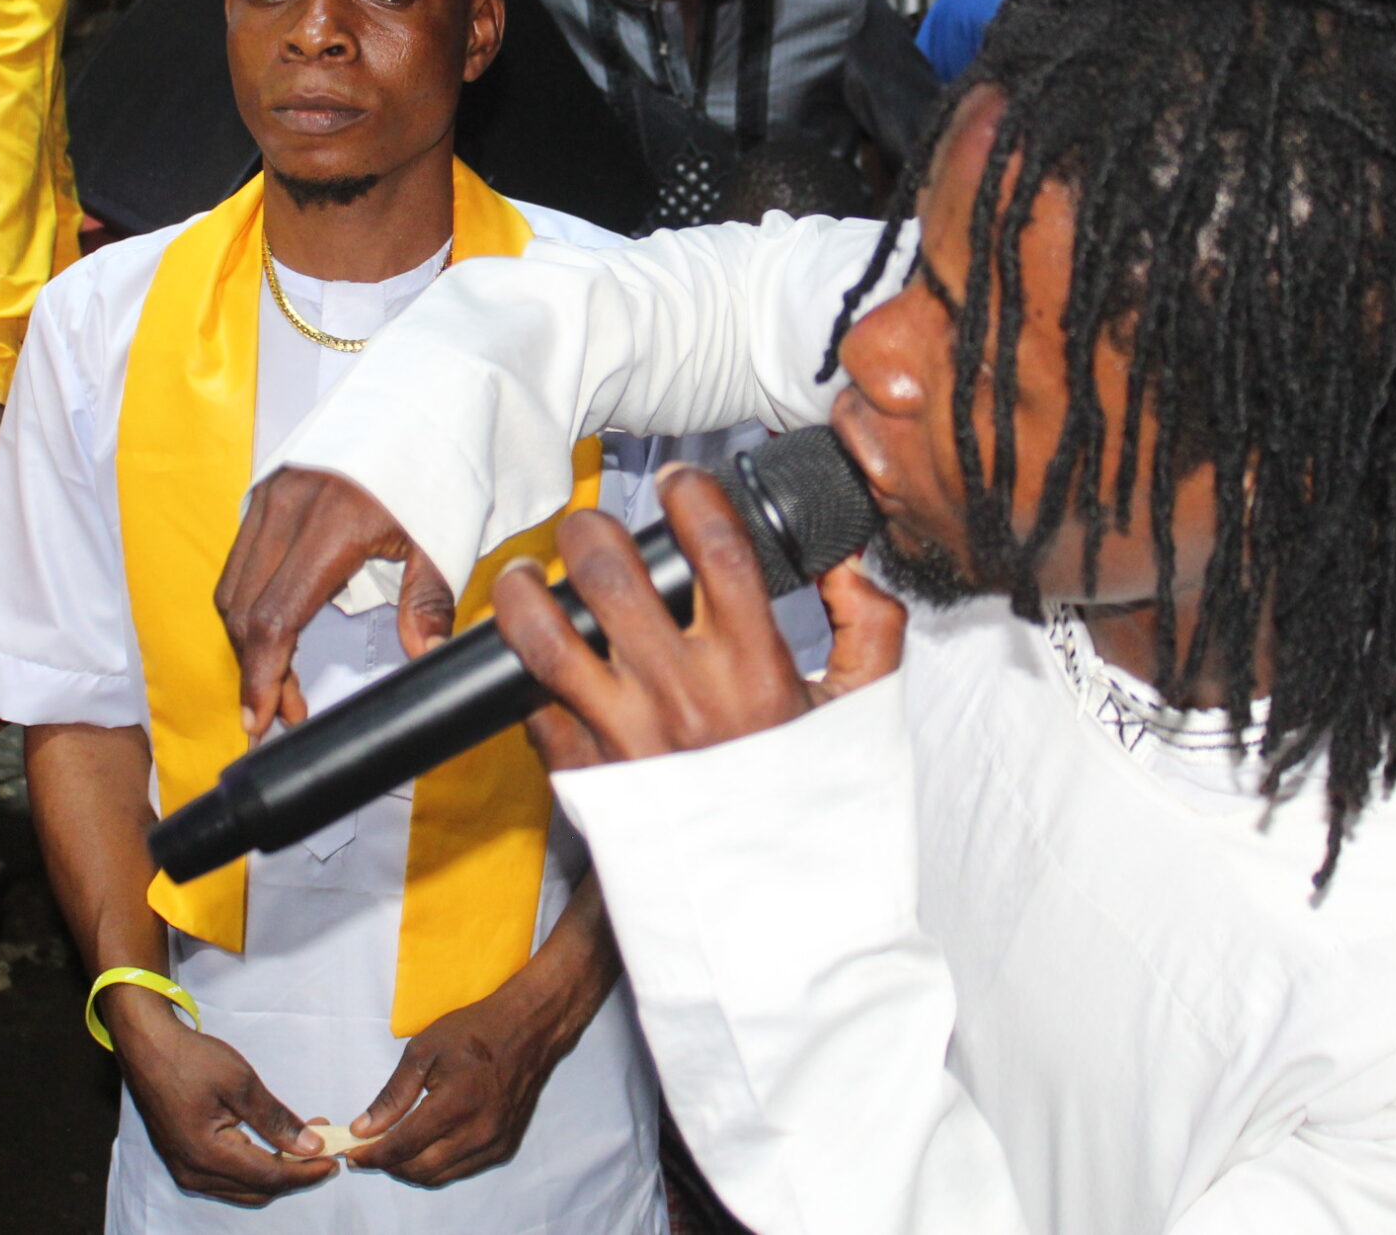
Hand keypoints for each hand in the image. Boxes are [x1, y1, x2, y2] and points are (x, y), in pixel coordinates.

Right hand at [106, 987, 338, 1205]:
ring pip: (243, 1189)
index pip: (268, 1178)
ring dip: (276, 1173)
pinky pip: (227, 1180)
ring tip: (304, 1143)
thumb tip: (311, 1146)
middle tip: (323, 1147)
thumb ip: (276, 1119)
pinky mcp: (184, 1162)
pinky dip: (255, 1169)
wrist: (148, 1048)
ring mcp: (186, 1170)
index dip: (305, 1173)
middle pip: (257, 1190)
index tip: (333, 1161)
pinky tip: (273, 1146)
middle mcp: (193, 1173)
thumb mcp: (240, 1083)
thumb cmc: (191, 1060)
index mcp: (206, 1155)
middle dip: (294, 1174)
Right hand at [217, 468, 457, 737]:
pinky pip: (242, 557)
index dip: (261, 678)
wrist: (430, 387)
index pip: (274, 617)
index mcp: (331, 523)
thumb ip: (428, 599)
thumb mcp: (445, 534)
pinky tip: (280, 626)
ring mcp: (271, 492)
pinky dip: (250, 601)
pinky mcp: (268, 486)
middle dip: (255, 670)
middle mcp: (287, 506)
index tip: (260, 723)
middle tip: (286, 711)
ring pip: (234, 585)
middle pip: (243, 609)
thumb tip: (422, 656)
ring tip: (284, 680)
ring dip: (249, 639)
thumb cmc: (443, 460)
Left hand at [344, 976, 582, 1185]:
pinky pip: (461, 1170)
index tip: (352, 1153)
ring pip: (440, 1176)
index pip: (404, 1146)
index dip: (372, 1155)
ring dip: (411, 1170)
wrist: (528, 1029)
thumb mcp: (424, 1050)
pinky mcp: (504, 1147)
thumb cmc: (475, 1031)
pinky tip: (425, 1147)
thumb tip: (364, 1128)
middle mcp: (479, 1132)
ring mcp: (495, 1143)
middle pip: (420, 1170)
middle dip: (387, 1166)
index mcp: (456, 1104)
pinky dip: (437, 1166)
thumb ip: (393, 1094)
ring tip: (392, 1151)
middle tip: (366, 1153)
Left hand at [510, 466, 906, 769]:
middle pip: (613, 578)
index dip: (692, 498)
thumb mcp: (862, 714)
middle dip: (589, 530)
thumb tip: (845, 564)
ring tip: (525, 576)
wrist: (774, 912)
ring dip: (524, 593)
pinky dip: (525, 677)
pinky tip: (528, 653)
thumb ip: (871, 628)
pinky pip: (537, 710)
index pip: (717, 553)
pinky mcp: (588, 777)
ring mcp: (628, 738)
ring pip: (547, 640)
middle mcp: (686, 698)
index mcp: (755, 672)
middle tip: (588, 527)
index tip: (679, 483)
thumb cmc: (810, 807)